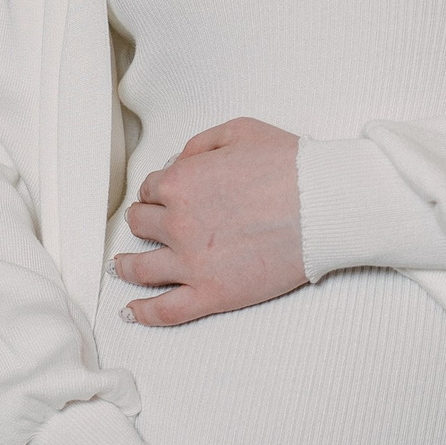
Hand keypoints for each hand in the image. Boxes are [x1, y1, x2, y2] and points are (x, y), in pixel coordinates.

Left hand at [113, 116, 304, 326]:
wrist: (324, 204)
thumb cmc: (291, 166)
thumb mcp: (241, 131)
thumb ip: (201, 144)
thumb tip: (178, 161)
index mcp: (180, 182)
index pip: (151, 189)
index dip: (158, 191)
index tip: (164, 197)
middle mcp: (177, 222)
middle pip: (141, 225)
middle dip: (144, 222)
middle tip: (149, 227)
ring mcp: (191, 263)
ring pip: (140, 268)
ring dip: (125, 266)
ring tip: (121, 268)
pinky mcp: (212, 294)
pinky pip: (165, 310)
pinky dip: (143, 313)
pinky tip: (131, 312)